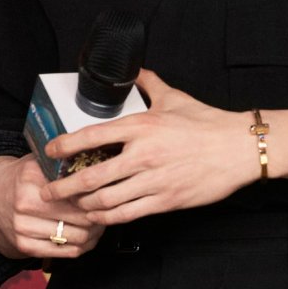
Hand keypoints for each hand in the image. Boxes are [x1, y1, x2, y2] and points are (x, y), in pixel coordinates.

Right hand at [0, 152, 107, 260]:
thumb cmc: (20, 180)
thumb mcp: (37, 162)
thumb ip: (63, 161)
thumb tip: (99, 161)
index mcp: (31, 178)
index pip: (78, 190)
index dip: (98, 193)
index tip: (108, 192)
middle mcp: (25, 203)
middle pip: (80, 215)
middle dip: (100, 215)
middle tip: (109, 210)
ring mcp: (23, 227)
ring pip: (76, 236)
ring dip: (94, 233)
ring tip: (100, 224)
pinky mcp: (24, 246)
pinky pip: (65, 251)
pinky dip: (82, 246)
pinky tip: (87, 238)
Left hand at [38, 69, 260, 225]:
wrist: (238, 148)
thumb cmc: (207, 122)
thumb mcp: (174, 97)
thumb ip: (149, 83)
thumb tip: (135, 70)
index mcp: (141, 126)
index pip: (91, 136)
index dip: (64, 146)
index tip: (50, 151)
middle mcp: (142, 154)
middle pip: (91, 177)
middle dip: (63, 188)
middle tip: (48, 192)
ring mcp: (153, 180)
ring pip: (106, 201)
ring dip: (84, 206)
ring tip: (74, 206)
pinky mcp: (165, 200)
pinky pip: (127, 214)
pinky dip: (108, 218)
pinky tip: (100, 216)